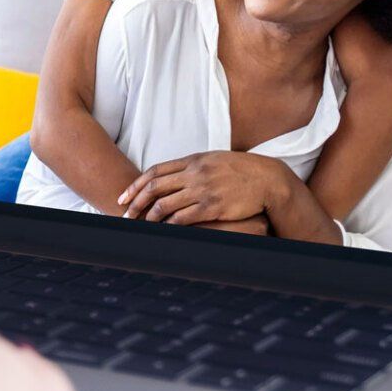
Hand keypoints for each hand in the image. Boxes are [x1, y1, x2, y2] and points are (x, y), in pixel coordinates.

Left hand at [118, 151, 289, 225]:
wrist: (267, 179)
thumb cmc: (241, 170)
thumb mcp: (214, 160)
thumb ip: (192, 166)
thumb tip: (172, 175)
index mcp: (193, 160)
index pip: (155, 171)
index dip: (136, 185)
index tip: (124, 197)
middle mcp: (194, 173)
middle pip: (154, 187)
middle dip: (135, 203)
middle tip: (125, 215)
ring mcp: (202, 189)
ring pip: (164, 204)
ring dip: (149, 217)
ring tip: (142, 226)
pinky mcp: (212, 207)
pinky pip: (183, 218)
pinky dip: (168, 225)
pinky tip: (163, 230)